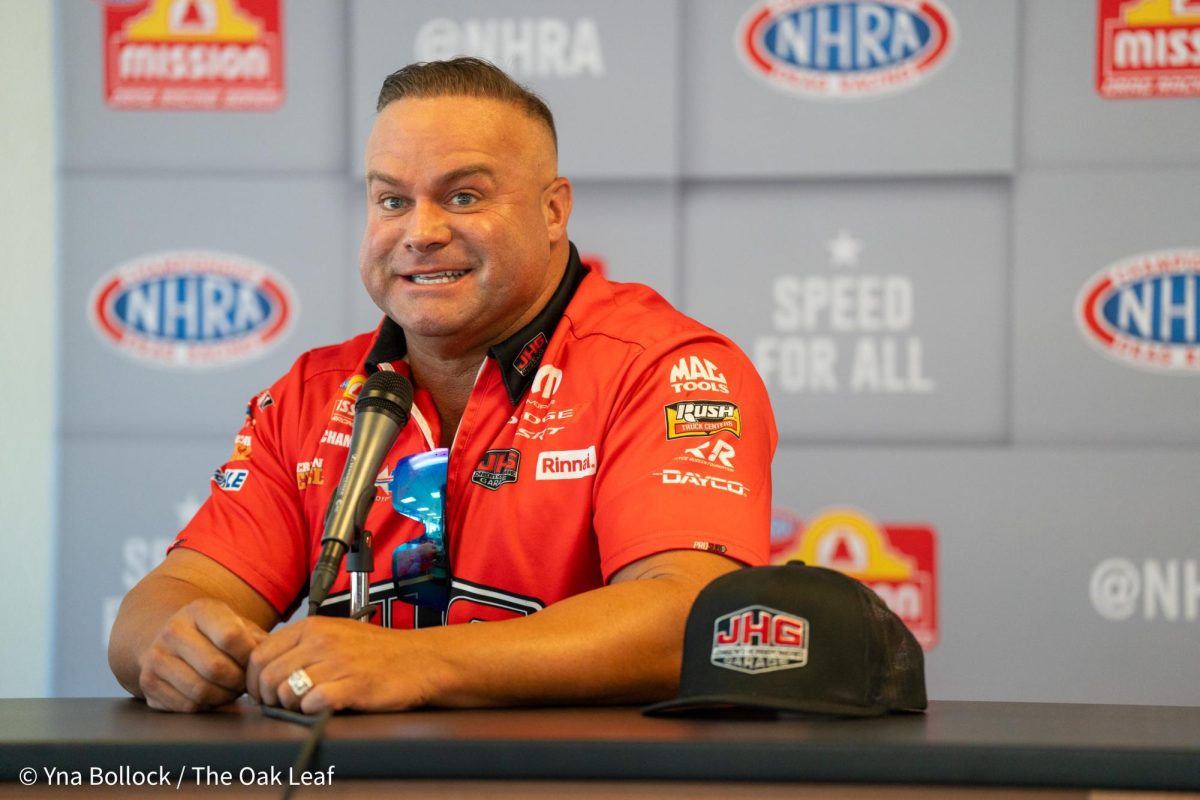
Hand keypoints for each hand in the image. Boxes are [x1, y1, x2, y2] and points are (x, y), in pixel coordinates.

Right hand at [135, 598, 266, 711]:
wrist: (170, 636)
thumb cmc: (215, 634)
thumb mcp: (236, 624)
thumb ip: (257, 639)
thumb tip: (271, 659)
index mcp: (199, 609)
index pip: (231, 637)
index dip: (248, 656)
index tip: (254, 663)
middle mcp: (173, 630)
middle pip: (216, 668)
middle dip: (238, 682)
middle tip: (245, 683)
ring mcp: (156, 656)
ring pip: (200, 691)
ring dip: (224, 697)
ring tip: (231, 690)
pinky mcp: (147, 682)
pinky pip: (186, 706)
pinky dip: (205, 707)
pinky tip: (211, 696)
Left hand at [246, 617, 432, 713]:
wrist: (421, 659)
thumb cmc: (378, 651)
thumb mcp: (335, 634)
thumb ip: (300, 645)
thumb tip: (264, 669)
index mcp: (312, 627)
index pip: (259, 654)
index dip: (253, 680)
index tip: (262, 693)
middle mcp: (321, 641)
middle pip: (267, 677)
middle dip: (268, 698)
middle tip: (281, 706)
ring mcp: (337, 662)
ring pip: (286, 692)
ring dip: (291, 706)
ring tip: (307, 705)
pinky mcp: (353, 685)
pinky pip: (313, 704)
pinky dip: (313, 712)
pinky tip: (326, 706)